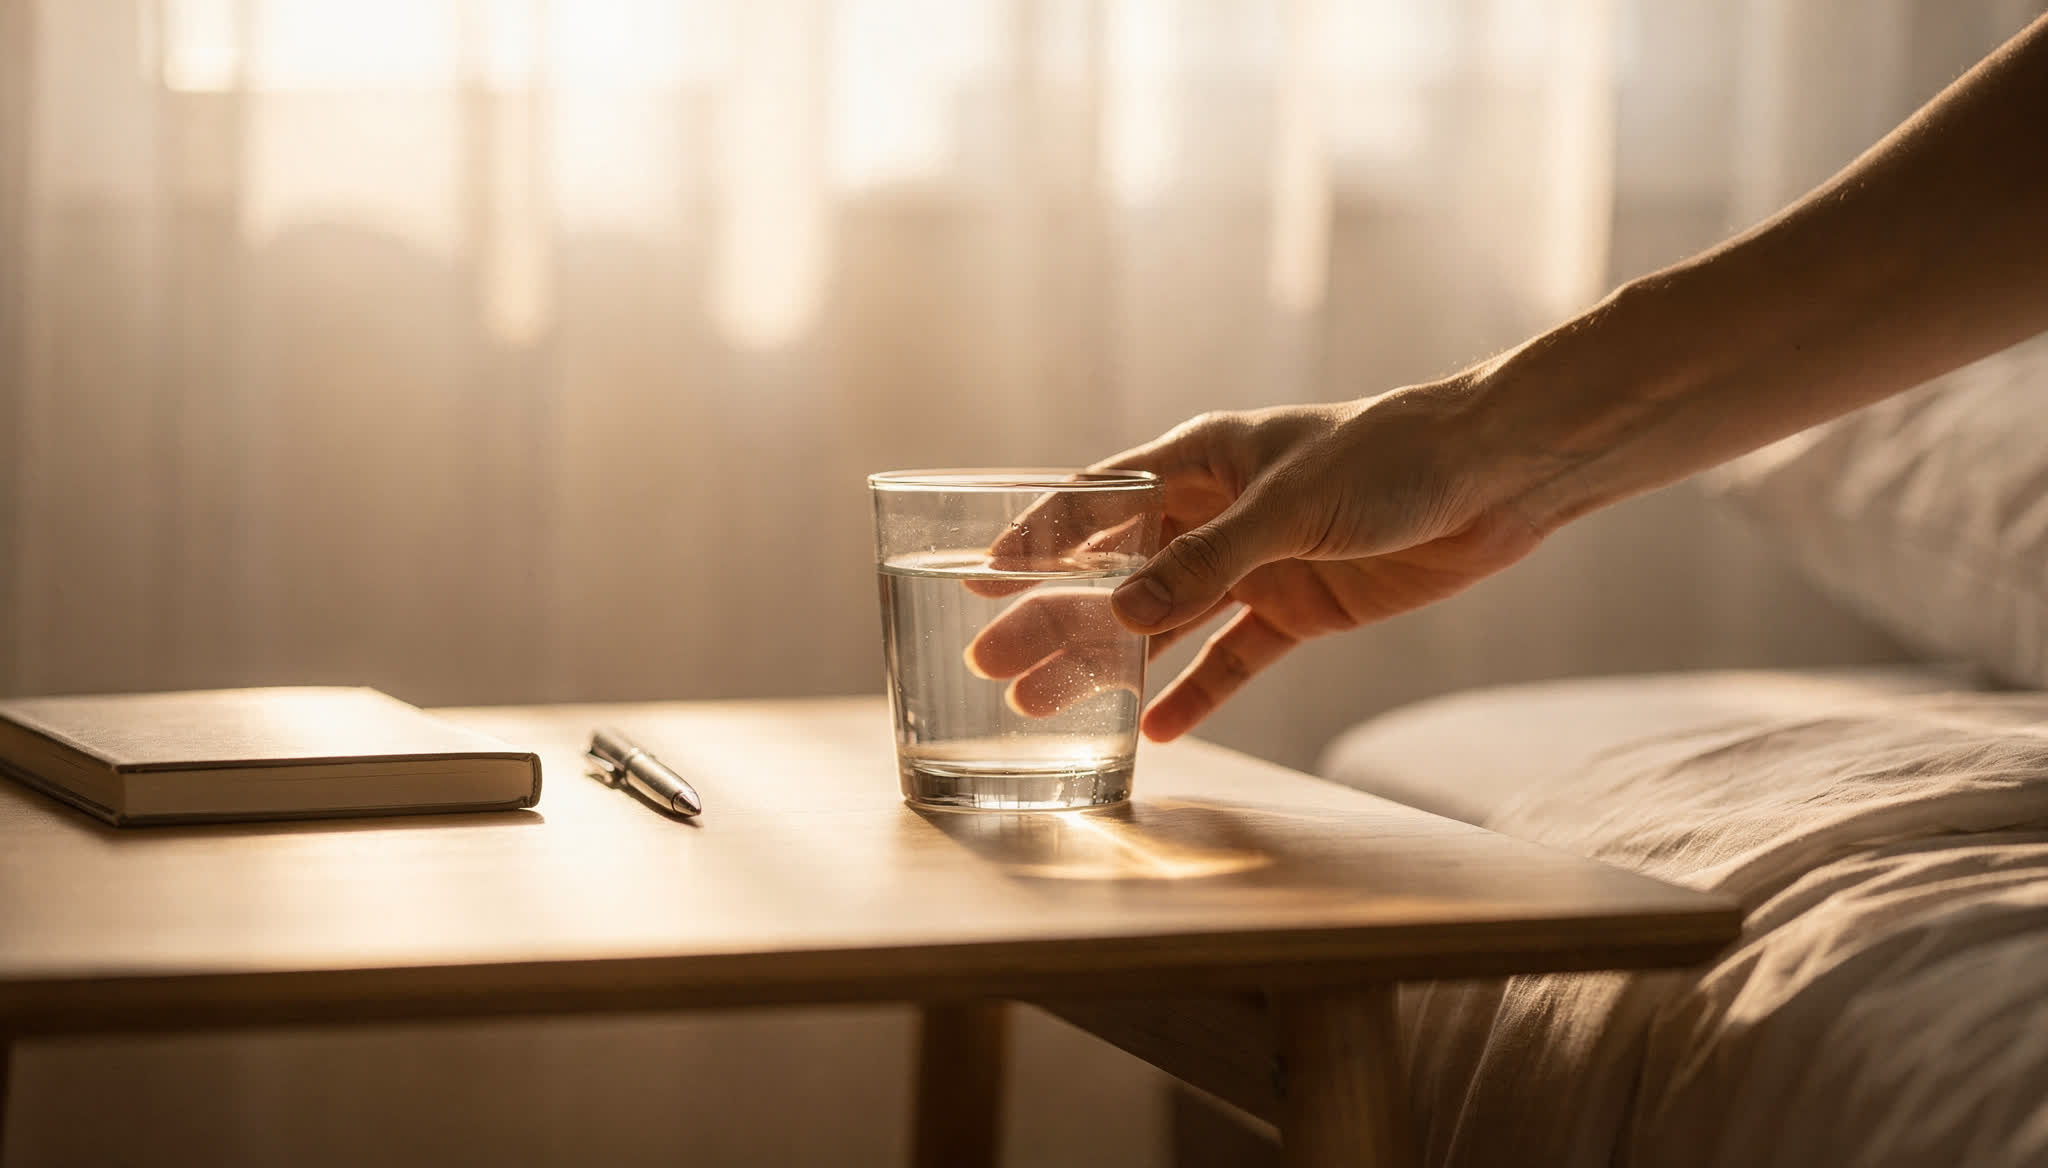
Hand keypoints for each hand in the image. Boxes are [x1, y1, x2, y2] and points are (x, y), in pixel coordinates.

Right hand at [966, 384, 1547, 740]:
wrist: (1495, 477)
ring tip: (1042, 708)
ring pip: (1163, 624)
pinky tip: (1153, 731)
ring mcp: (1256, 565)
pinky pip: (1233, 659)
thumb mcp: (1289, 505)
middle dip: (1053, 619)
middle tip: (990, 667)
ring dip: (1106, 665)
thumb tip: (1120, 618)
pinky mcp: (1300, 610)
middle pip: (1115, 574)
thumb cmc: (1391, 458)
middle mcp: (1217, 513)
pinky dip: (1196, 693)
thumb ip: (1205, 561)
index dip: (1035, 542)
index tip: (977, 581)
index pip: (1096, 502)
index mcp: (1200, 460)